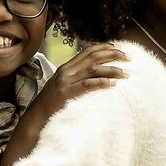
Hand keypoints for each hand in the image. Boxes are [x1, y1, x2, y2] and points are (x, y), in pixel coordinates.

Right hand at [0, 45, 128, 165]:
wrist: (36, 118)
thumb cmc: (51, 105)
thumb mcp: (62, 86)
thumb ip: (75, 78)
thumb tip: (93, 75)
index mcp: (66, 67)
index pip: (88, 51)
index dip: (104, 47)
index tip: (119, 48)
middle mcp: (66, 71)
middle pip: (93, 56)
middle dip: (113, 54)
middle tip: (129, 58)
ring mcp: (66, 82)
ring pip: (93, 69)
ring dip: (112, 70)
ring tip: (126, 73)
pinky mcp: (66, 94)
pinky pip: (87, 85)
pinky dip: (101, 82)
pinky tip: (112, 84)